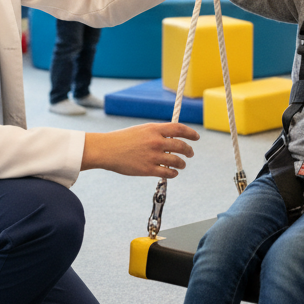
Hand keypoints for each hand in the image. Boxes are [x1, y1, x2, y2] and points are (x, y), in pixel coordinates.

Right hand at [81, 122, 199, 177]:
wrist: (107, 149)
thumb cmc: (123, 139)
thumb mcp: (141, 130)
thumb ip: (157, 133)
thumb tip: (172, 137)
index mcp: (154, 129)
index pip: (179, 129)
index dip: (190, 133)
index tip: (196, 137)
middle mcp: (156, 142)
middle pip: (181, 146)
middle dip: (189, 151)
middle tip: (190, 153)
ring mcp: (152, 156)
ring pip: (177, 161)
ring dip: (182, 163)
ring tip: (182, 165)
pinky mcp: (148, 169)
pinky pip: (168, 173)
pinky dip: (173, 174)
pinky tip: (173, 173)